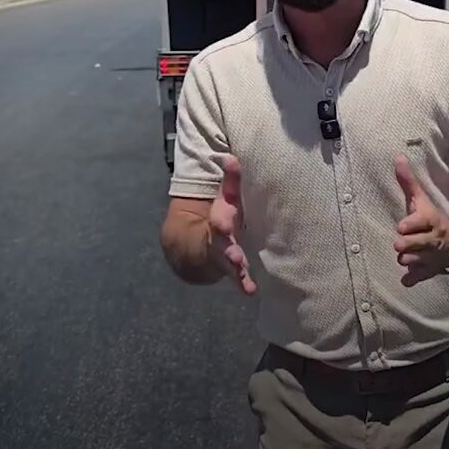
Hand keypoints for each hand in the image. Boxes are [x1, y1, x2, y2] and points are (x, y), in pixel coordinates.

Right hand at [208, 155, 256, 294]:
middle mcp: (221, 239)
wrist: (199, 243)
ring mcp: (226, 256)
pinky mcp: (234, 270)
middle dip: (228, 248)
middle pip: (222, 244)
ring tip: (240, 269)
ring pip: (228, 262)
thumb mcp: (227, 196)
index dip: (222, 220)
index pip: (220, 218)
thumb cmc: (224, 214)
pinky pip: (238, 278)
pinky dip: (243, 284)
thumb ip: (232, 179)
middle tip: (234, 254)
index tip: (224, 223)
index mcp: (221, 218)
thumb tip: (231, 157)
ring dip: (235, 266)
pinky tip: (250, 291)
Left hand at [393, 155, 448, 286]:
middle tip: (399, 244)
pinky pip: (421, 276)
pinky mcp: (430, 270)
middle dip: (408, 244)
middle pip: (417, 243)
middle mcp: (431, 240)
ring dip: (409, 260)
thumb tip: (397, 157)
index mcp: (430, 221)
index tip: (401, 226)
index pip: (421, 222)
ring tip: (404, 258)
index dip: (411, 224)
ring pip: (417, 261)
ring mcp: (431, 257)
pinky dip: (413, 278)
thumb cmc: (432, 219)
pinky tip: (406, 280)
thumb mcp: (422, 201)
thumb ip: (408, 182)